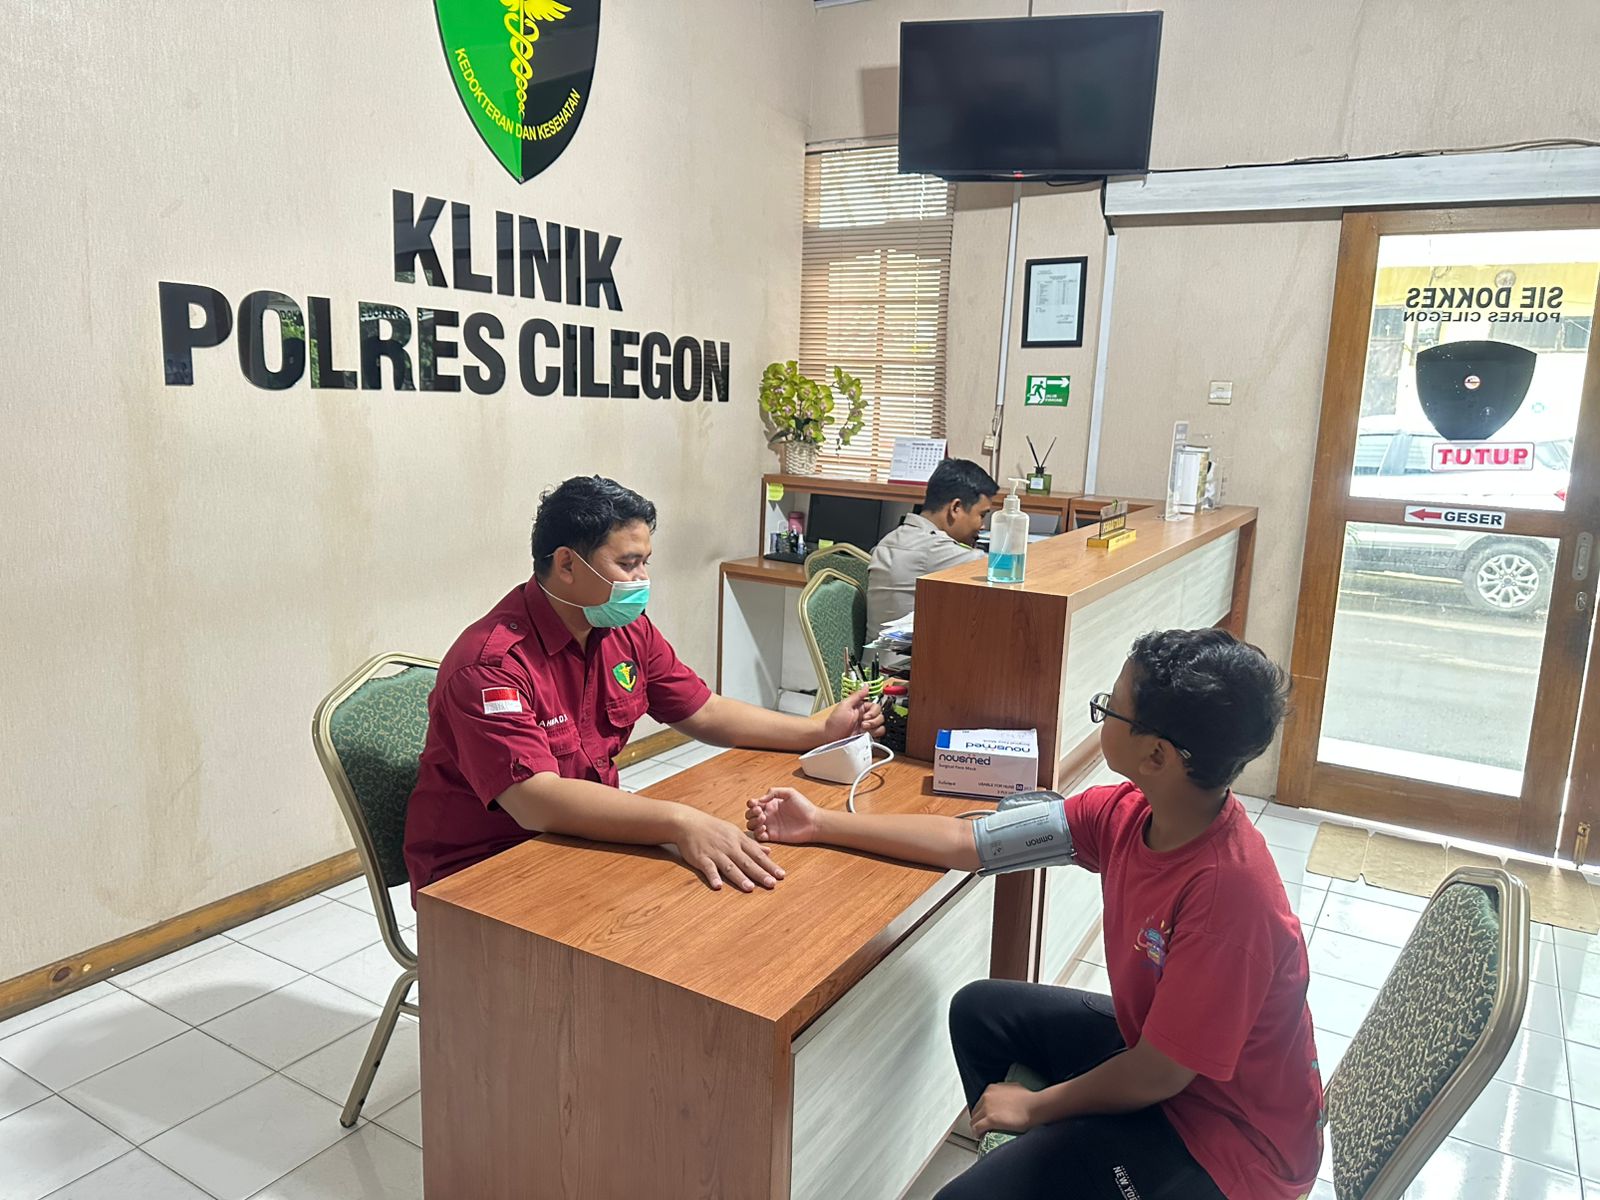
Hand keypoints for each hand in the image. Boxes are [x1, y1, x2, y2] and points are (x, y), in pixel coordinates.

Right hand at [669, 809, 784, 892]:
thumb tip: (769, 852)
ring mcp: (715, 852)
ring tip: (749, 888)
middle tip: (772, 884)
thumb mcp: (735, 832)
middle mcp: (729, 846)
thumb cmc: (713, 828)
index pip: (757, 854)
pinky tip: (717, 886)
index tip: (781, 875)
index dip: (770, 865)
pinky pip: (708, 868)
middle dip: (760, 873)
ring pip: (729, 866)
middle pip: (747, 862)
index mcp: (739, 840)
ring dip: (739, 877)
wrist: (689, 822)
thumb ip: (752, 844)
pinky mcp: (701, 857)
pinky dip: (713, 876)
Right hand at [746, 787, 822, 844]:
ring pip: (751, 825)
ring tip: (763, 819)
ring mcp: (769, 826)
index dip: (751, 803)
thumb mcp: (790, 793)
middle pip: (749, 815)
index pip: (754, 803)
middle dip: (751, 813)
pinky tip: (764, 828)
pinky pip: (758, 836)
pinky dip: (757, 832)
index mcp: (770, 804)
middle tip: (760, 811)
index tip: (755, 803)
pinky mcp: (772, 836)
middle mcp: (768, 814)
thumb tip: (760, 799)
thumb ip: (774, 792)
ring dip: (753, 822)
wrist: (813, 822)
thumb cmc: (804, 806)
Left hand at [820, 688, 884, 742]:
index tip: (865, 715)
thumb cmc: (834, 722)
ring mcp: (867, 728)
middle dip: (873, 721)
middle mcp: (865, 717)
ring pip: (881, 725)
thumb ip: (857, 695)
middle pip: (880, 716)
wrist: (830, 737)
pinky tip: (866, 734)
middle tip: (863, 724)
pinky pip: (878, 734)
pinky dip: (875, 734)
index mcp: (861, 708)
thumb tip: (866, 686)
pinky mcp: (868, 736)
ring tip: (863, 730)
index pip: (876, 706)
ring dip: (874, 728)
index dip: (873, 711)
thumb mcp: (844, 705)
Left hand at [970, 1083, 1039, 1136]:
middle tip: (983, 1127)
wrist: (1035, 1106)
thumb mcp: (1014, 1088)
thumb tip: (1007, 1097)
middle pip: (975, 1112)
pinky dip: (977, 1134)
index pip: (980, 1102)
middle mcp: (987, 1097)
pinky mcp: (990, 1120)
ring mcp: (987, 1108)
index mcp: (992, 1089)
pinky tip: (980, 1137)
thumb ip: (1006, 1092)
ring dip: (976, 1128)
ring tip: (981, 1134)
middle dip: (978, 1120)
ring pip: (974, 1121)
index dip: (983, 1112)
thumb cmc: (1029, 1099)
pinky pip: (977, 1128)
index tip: (985, 1117)